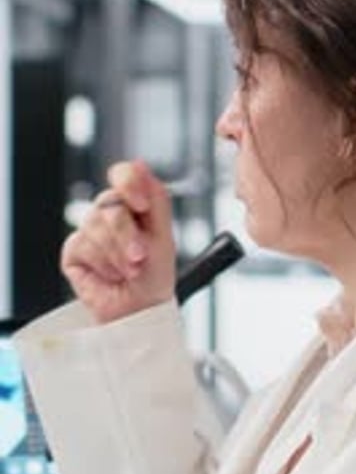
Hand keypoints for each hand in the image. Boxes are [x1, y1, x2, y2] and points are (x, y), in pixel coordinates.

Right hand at [61, 160, 176, 322]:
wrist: (139, 310)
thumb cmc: (154, 277)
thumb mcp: (164, 235)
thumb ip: (155, 197)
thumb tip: (139, 163)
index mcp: (133, 205)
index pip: (124, 175)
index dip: (129, 184)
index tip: (141, 205)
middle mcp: (110, 214)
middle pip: (110, 204)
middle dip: (127, 235)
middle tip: (139, 258)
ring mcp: (90, 231)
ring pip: (95, 225)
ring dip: (117, 254)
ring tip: (128, 272)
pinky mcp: (74, 251)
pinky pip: (83, 244)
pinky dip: (103, 264)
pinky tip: (110, 276)